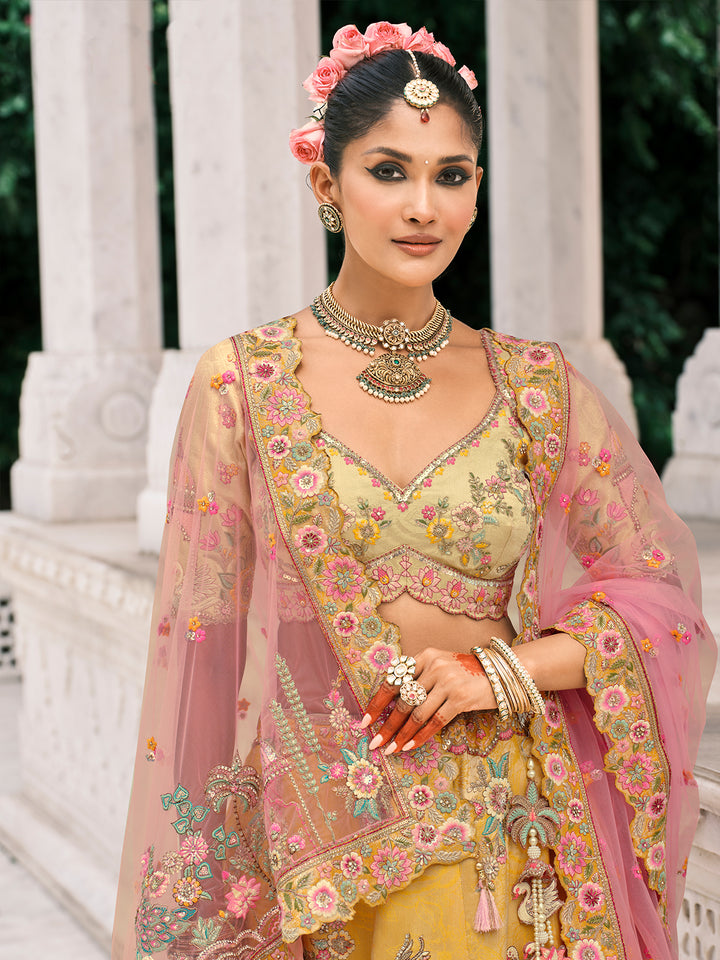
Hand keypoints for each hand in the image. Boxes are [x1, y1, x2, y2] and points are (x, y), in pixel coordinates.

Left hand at [359, 648, 496, 754]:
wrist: (501, 673)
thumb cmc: (466, 673)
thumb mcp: (441, 666)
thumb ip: (419, 679)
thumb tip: (392, 706)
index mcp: (425, 656)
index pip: (394, 680)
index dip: (377, 702)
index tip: (365, 720)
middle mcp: (434, 666)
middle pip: (402, 701)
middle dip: (386, 725)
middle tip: (374, 741)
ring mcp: (447, 682)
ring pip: (416, 714)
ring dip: (400, 735)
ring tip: (390, 749)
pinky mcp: (460, 698)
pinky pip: (434, 722)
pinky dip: (420, 736)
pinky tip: (410, 746)